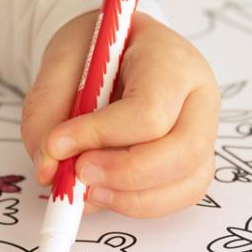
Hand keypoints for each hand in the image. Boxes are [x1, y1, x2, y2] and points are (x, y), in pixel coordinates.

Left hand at [22, 12, 220, 216]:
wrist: (115, 47)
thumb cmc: (94, 48)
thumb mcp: (59, 62)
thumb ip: (46, 113)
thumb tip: (49, 170)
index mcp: (170, 58)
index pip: (148, 109)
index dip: (100, 135)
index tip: (58, 145)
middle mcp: (198, 94)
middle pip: (181, 151)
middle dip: (124, 173)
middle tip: (78, 174)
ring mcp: (205, 129)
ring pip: (187, 181)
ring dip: (131, 197)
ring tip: (86, 187)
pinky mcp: (197, 157)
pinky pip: (182, 194)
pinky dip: (140, 204)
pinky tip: (105, 192)